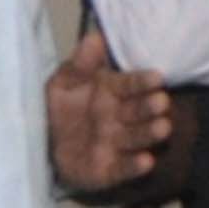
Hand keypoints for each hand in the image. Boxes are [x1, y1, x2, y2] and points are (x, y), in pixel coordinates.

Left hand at [48, 29, 172, 192]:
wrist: (46, 144)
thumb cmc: (62, 107)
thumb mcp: (64, 81)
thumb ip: (81, 63)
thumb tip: (95, 37)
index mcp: (111, 92)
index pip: (129, 85)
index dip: (142, 82)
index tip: (157, 77)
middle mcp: (119, 118)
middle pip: (137, 111)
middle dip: (149, 107)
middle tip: (162, 102)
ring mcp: (116, 144)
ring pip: (136, 137)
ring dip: (149, 133)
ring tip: (163, 128)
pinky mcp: (110, 170)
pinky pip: (123, 168)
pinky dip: (134, 166)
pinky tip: (147, 161)